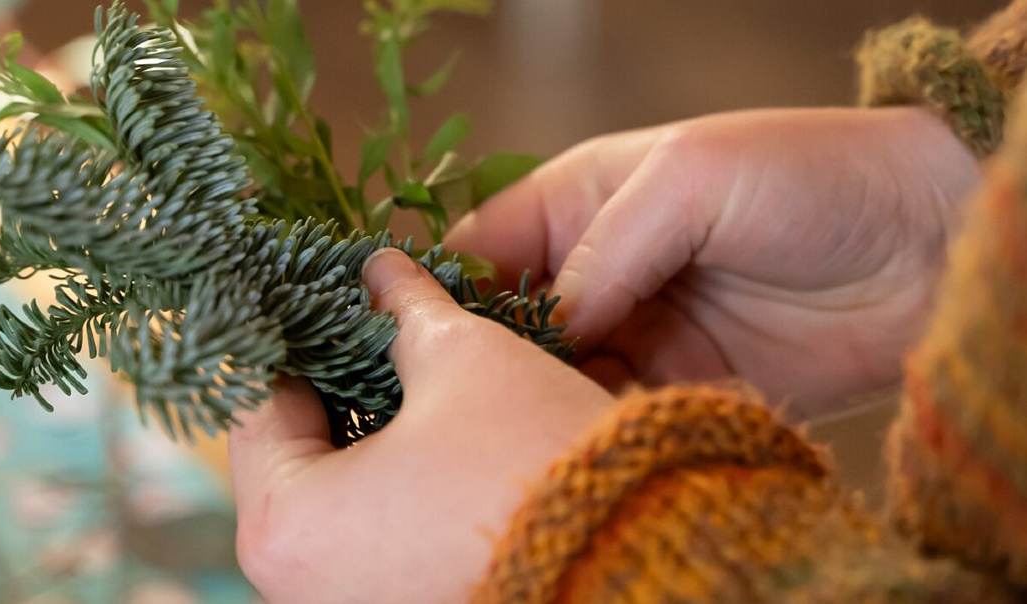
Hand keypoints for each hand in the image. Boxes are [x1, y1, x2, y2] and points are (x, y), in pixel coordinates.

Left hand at [230, 249, 614, 603]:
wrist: (641, 566)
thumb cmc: (534, 466)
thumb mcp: (463, 361)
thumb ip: (403, 309)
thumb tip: (379, 271)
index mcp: (284, 524)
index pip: (256, 401)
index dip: (294, 332)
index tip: (322, 291)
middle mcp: (297, 585)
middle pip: (292, 451)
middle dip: (334, 381)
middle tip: (372, 324)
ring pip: (333, 493)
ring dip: (364, 430)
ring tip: (407, 373)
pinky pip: (371, 534)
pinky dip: (391, 482)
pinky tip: (432, 436)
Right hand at [446, 106, 979, 417]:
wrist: (925, 243)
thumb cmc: (807, 174)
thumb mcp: (687, 177)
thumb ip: (602, 249)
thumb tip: (544, 328)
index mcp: (579, 203)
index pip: (480, 250)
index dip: (445, 292)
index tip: (419, 339)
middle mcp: (597, 272)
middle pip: (507, 328)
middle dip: (487, 364)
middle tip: (469, 403)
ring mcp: (638, 333)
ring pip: (553, 381)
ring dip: (540, 406)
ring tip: (524, 431)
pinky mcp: (679, 386)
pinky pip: (614, 415)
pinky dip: (595, 430)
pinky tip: (586, 443)